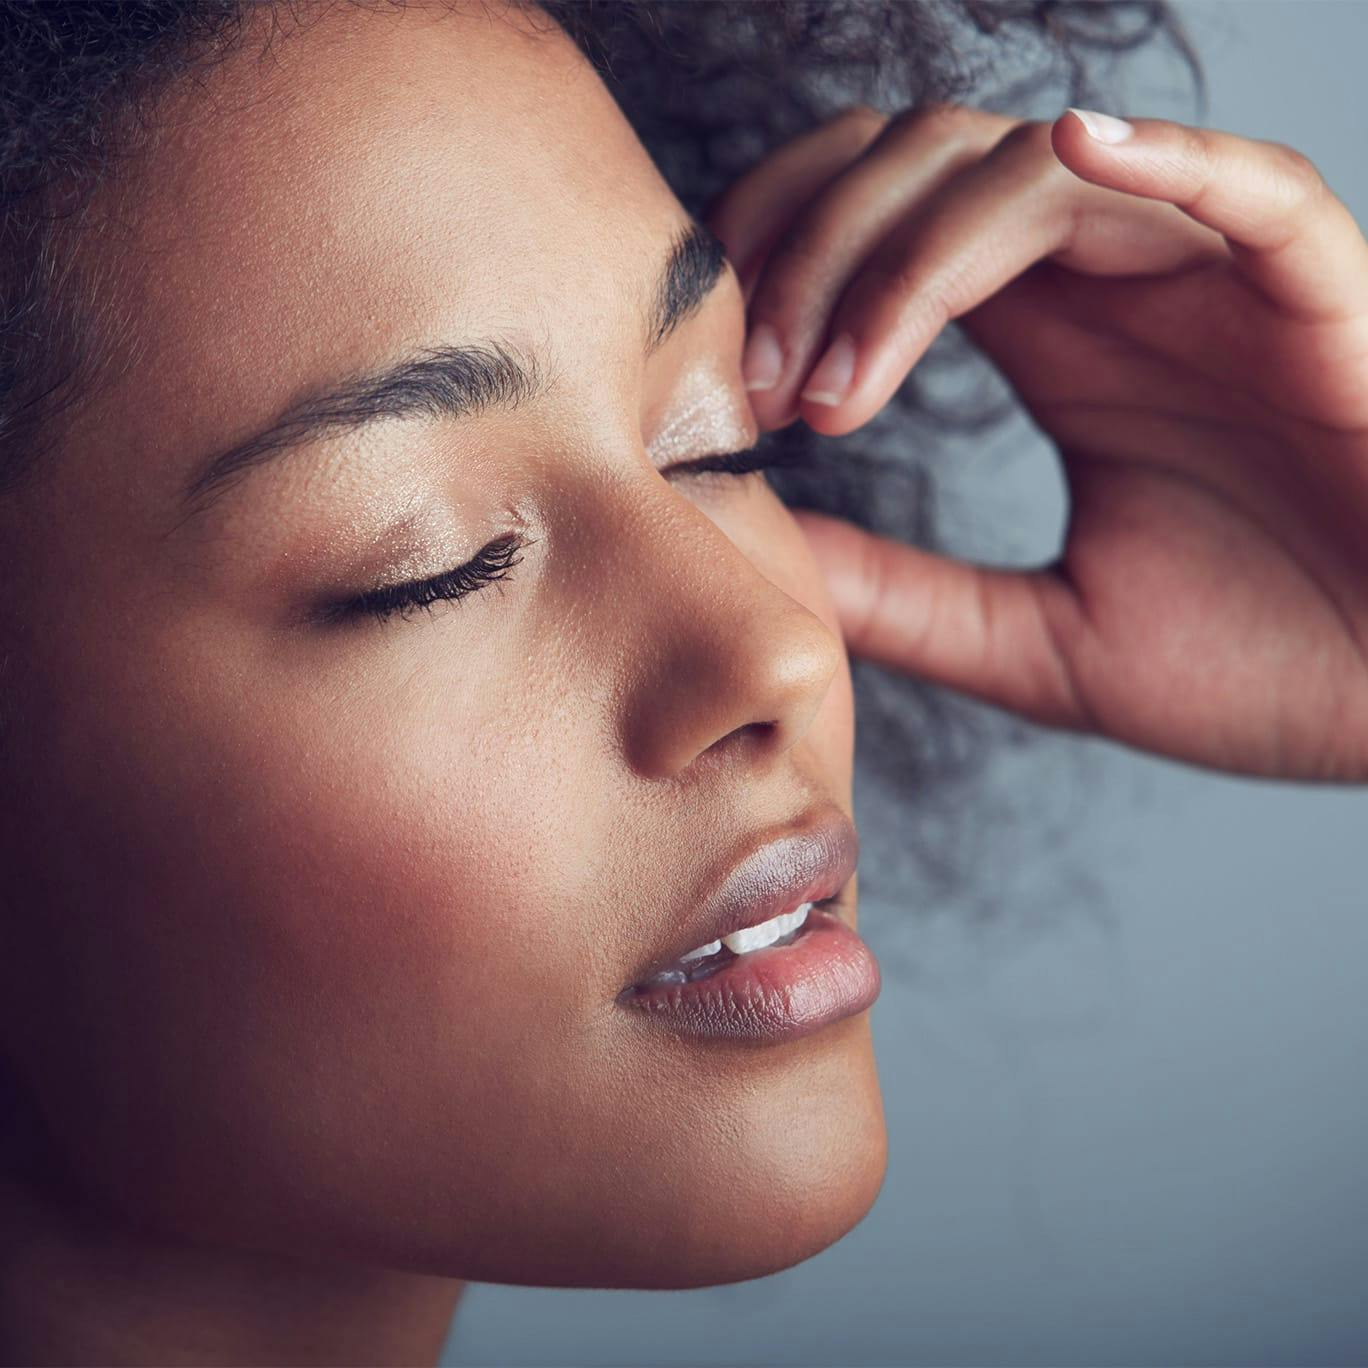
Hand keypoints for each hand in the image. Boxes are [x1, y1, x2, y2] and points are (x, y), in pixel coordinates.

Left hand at [706, 103, 1367, 781]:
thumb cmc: (1255, 670)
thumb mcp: (1032, 642)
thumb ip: (900, 591)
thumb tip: (765, 549)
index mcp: (1053, 346)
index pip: (888, 230)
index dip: (787, 265)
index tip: (725, 383)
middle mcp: (1115, 289)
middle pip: (930, 166)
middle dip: (815, 247)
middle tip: (755, 381)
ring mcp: (1213, 282)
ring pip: (1035, 171)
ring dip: (908, 256)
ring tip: (837, 384)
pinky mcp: (1319, 298)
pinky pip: (1246, 186)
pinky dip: (1161, 160)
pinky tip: (1069, 154)